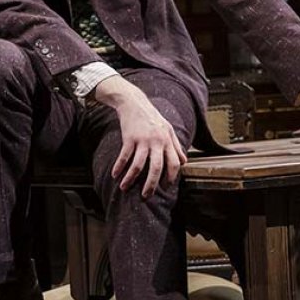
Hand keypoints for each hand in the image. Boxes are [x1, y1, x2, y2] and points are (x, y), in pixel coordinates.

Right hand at [94, 76, 187, 198]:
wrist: (134, 103)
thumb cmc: (153, 118)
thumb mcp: (168, 130)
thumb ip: (176, 146)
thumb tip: (184, 162)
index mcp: (167, 141)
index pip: (174, 163)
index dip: (171, 176)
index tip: (166, 186)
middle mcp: (156, 142)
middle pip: (156, 168)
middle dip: (151, 184)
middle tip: (146, 196)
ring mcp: (142, 140)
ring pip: (138, 165)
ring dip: (130, 179)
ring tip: (124, 188)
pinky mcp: (129, 138)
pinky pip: (124, 156)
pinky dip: (119, 167)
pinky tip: (115, 175)